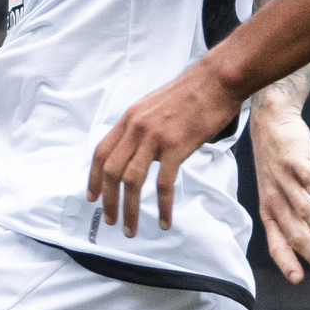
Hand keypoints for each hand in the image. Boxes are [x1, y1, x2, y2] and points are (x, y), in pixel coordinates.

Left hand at [86, 60, 240, 236]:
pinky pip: (163, 184)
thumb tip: (138, 150)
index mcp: (129, 119)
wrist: (216, 81)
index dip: (93, 178)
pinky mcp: (176, 147)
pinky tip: (164, 221)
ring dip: (129, 210)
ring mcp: (155, 138)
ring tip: (130, 229)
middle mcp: (136, 128)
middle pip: (111, 171)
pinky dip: (162, 207)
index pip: (101, 152)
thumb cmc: (191, 93)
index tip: (92, 197)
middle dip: (108, 201)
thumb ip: (142, 128)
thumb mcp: (154, 106)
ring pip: (131, 181)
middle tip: (110, 221)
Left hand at [247, 97, 309, 283]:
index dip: (287, 262)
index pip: (277, 243)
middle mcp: (274, 199)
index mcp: (271, 211)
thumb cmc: (281, 164)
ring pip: (303, 208)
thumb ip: (303, 222)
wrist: (270, 124)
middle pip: (294, 232)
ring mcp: (283, 179)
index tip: (299, 280)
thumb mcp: (288, 197)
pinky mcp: (293, 160)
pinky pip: (308, 175)